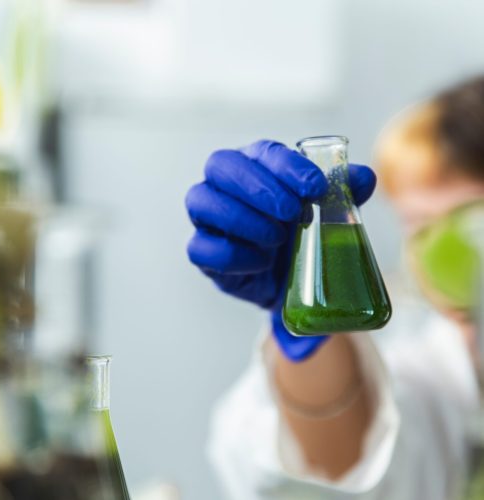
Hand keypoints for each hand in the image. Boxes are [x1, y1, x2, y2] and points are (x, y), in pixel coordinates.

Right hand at [186, 140, 375, 360]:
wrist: (293, 283)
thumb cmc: (306, 237)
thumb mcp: (329, 216)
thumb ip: (345, 193)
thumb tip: (363, 178)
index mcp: (256, 167)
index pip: (262, 150)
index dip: (285, 164)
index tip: (316, 187)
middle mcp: (225, 185)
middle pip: (220, 164)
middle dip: (258, 186)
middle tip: (292, 212)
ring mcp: (208, 218)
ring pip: (201, 199)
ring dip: (243, 218)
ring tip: (277, 238)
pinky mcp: (202, 252)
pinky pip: (201, 246)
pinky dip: (233, 254)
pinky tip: (261, 262)